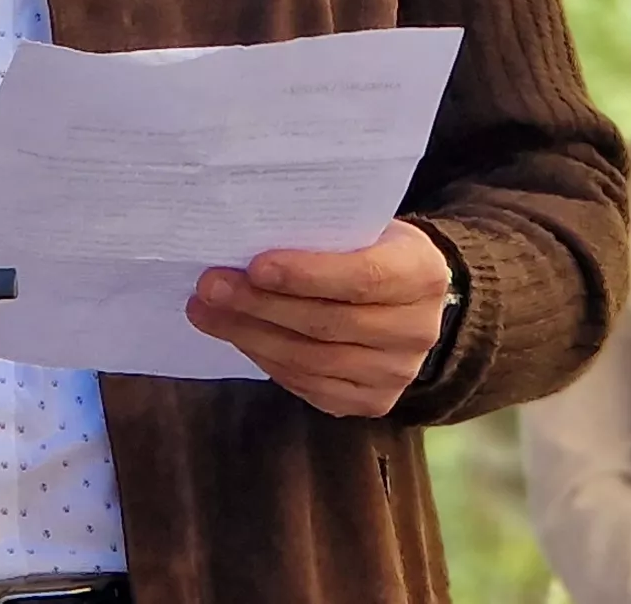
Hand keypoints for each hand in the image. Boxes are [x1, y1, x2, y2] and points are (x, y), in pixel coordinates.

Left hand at [185, 221, 452, 418]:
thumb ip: (322, 236)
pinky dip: (269, 362)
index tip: (254, 266)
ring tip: (208, 312)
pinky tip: (241, 337)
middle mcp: (418, 330)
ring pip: (313, 361)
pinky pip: (311, 387)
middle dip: (260, 305)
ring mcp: (398, 373)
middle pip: (328, 324)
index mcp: (423, 274)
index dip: (305, 275)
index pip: (362, 278)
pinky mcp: (374, 402)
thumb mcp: (364, 228)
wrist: (409, 300)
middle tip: (210, 287)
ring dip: (251, 336)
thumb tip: (242, 245)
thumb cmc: (373, 251)